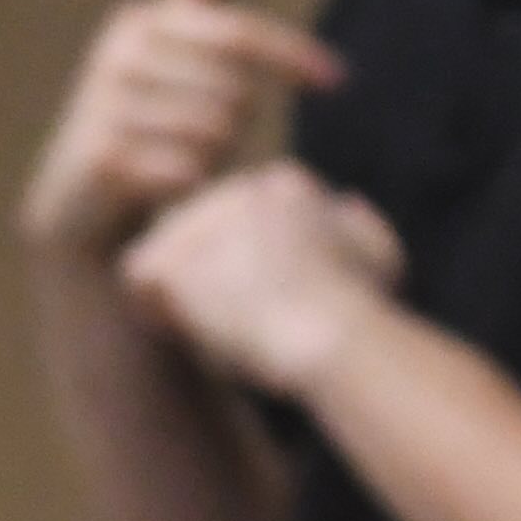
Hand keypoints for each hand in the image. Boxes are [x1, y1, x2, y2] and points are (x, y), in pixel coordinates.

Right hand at [18, 0, 340, 261]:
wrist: (79, 194)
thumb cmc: (146, 111)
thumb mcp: (173, 43)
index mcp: (142, 21)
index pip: (239, 33)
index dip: (294, 55)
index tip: (339, 79)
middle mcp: (116, 55)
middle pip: (237, 91)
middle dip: (238, 121)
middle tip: (203, 134)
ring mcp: (102, 106)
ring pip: (218, 134)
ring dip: (216, 155)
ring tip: (180, 156)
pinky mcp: (101, 159)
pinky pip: (191, 171)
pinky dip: (194, 184)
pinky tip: (167, 185)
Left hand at [117, 167, 405, 397]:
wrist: (328, 337)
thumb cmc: (359, 310)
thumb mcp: (381, 258)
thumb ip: (360, 225)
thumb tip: (343, 203)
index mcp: (286, 184)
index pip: (242, 219)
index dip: (257, 266)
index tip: (283, 298)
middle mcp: (235, 187)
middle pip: (201, 237)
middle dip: (216, 277)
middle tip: (251, 318)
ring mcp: (197, 219)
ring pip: (168, 255)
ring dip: (189, 292)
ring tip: (229, 323)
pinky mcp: (169, 254)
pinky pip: (139, 277)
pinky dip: (157, 305)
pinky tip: (197, 322)